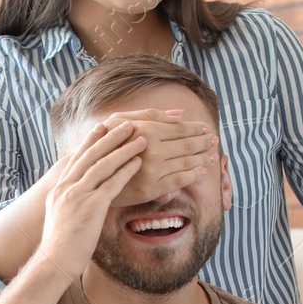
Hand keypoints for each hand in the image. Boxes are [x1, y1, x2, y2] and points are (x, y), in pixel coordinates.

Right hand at [36, 121, 146, 277]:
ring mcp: (78, 195)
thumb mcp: (61, 216)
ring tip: (139, 138)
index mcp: (59, 187)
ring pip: (102, 164)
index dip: (91, 140)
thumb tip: (83, 197)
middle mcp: (67, 187)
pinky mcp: (91, 206)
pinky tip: (138, 162)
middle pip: (90, 154)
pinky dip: (125, 170)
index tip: (103, 126)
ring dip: (123, 149)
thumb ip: (71, 201)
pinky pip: (111, 183)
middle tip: (126, 123)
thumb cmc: (61, 244)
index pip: (77, 157)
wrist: (55, 260)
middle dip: (110, 137)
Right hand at [97, 108, 221, 206]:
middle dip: (204, 142)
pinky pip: (179, 181)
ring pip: (186, 163)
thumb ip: (152, 115)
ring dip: (203, 158)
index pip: (179, 129)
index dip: (196, 129)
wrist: (87, 173)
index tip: (207, 128)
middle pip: (187, 145)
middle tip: (215, 140)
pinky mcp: (151, 189)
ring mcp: (152, 171)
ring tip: (213, 155)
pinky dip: (193, 175)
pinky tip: (201, 172)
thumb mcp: (122, 121)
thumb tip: (180, 114)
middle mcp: (151, 150)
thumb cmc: (105, 142)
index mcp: (146, 131)